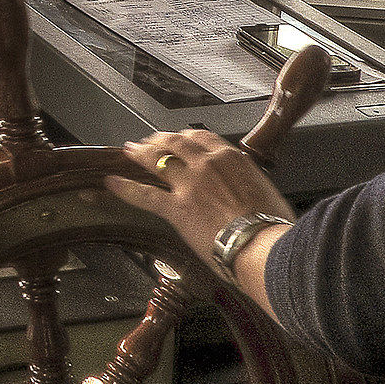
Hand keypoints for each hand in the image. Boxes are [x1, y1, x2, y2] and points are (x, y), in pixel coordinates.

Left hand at [105, 131, 293, 286]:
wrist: (265, 247)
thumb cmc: (273, 227)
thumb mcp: (267, 193)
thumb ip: (248, 185)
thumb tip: (245, 192)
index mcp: (232, 158)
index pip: (202, 137)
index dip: (186, 137)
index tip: (181, 140)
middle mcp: (208, 164)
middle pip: (176, 142)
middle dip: (160, 140)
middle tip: (150, 141)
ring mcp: (189, 184)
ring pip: (158, 159)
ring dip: (140, 153)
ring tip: (129, 151)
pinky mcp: (176, 208)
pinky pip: (144, 194)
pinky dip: (125, 187)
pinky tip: (111, 182)